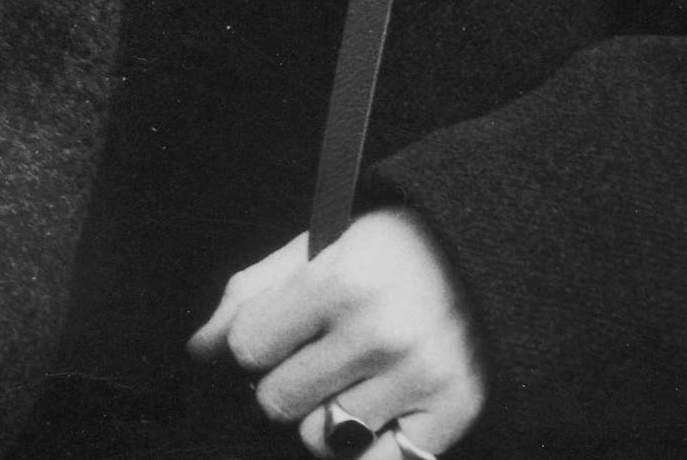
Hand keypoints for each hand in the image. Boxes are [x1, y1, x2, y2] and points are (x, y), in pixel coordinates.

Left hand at [187, 208, 485, 457]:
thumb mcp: (314, 248)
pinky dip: (364, 448)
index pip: (248, 347)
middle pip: (277, 401)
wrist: (488, 252)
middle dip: (281, 383)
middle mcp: (380, 333)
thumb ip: (249, 294)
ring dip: (323, 417)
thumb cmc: (386, 250)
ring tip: (349, 379)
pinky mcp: (454, 413)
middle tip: (312, 357)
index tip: (270, 337)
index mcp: (340, 280)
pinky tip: (374, 411)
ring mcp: (419, 379)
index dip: (248, 347)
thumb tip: (199, 351)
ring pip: (321, 441)